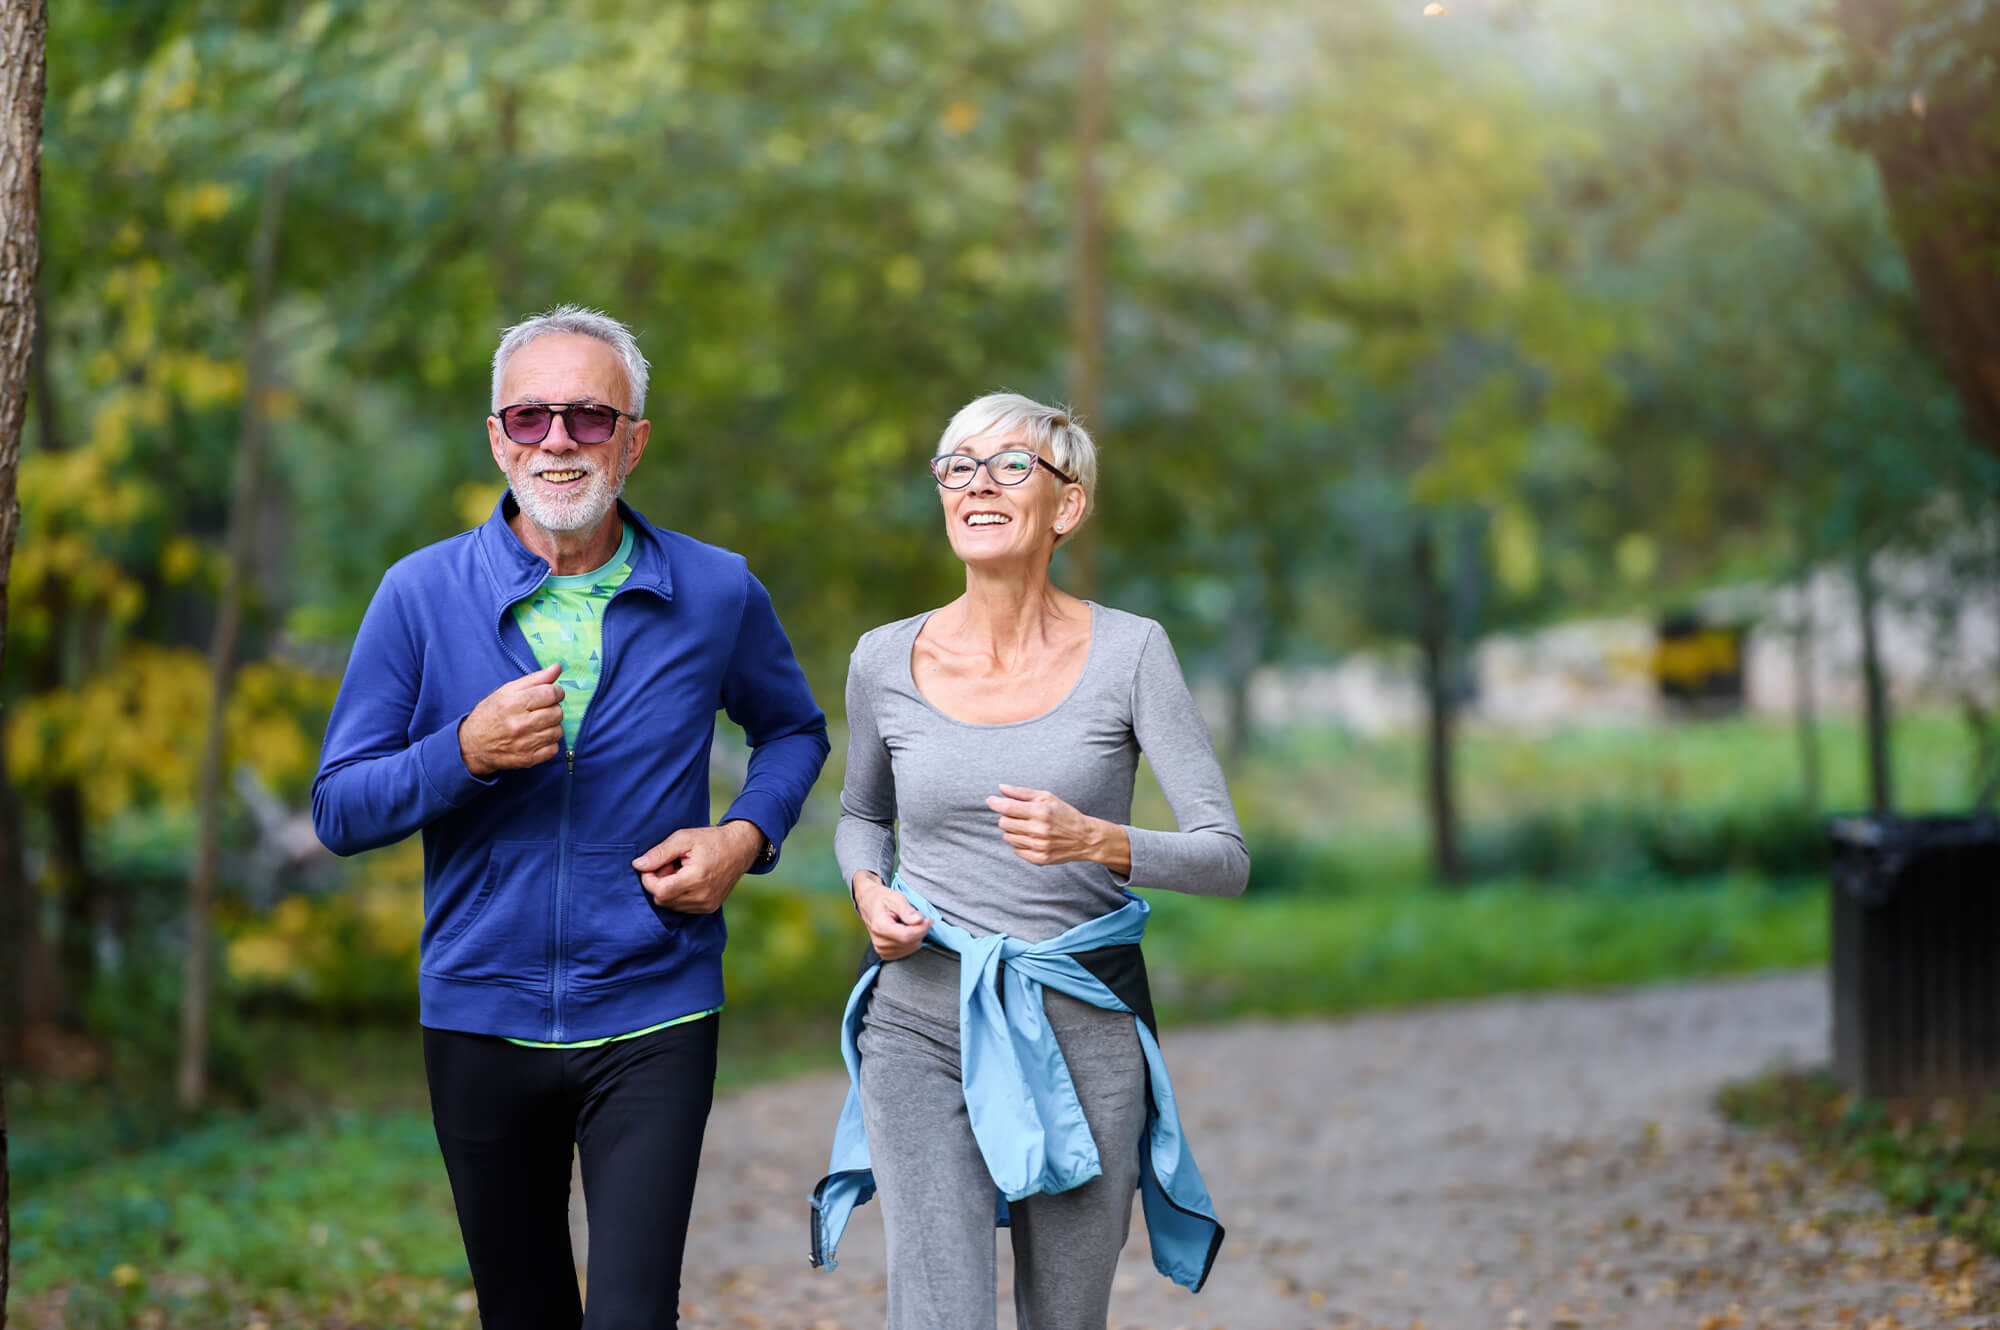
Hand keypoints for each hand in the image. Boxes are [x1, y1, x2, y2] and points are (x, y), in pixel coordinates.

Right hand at [459, 663, 565, 776]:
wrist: (472, 745)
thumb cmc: (490, 714)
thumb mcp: (506, 691)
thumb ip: (535, 679)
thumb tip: (557, 667)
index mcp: (514, 703)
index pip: (551, 693)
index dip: (556, 691)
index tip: (552, 693)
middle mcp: (520, 724)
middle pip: (557, 712)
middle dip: (553, 708)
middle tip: (541, 710)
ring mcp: (525, 743)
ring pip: (558, 730)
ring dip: (552, 726)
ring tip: (537, 724)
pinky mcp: (529, 759)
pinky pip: (554, 748)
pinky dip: (549, 743)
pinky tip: (536, 738)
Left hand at [632, 821, 764, 913]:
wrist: (740, 848)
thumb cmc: (711, 840)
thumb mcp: (683, 838)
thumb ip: (659, 853)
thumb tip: (638, 865)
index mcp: (696, 878)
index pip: (659, 891)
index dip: (649, 879)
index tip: (654, 864)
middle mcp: (702, 896)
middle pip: (663, 900)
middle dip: (659, 883)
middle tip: (670, 865)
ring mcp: (707, 905)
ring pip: (671, 905)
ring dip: (669, 890)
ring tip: (681, 871)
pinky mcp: (709, 908)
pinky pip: (683, 907)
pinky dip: (679, 895)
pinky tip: (688, 879)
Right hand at [851, 872, 928, 959]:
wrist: (868, 903)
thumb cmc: (881, 898)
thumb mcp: (896, 898)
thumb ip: (908, 910)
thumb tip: (919, 920)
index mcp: (880, 927)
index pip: (907, 936)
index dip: (922, 929)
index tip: (929, 920)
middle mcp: (879, 941)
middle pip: (910, 943)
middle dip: (920, 931)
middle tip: (919, 918)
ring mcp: (881, 949)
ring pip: (911, 948)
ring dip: (916, 936)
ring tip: (909, 923)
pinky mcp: (885, 953)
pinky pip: (906, 952)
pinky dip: (911, 942)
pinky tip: (905, 931)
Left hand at [986, 784, 1127, 869]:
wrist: (1085, 838)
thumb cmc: (1065, 814)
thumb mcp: (1047, 798)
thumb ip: (1022, 793)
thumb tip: (1001, 788)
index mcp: (1041, 811)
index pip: (1008, 808)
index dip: (995, 803)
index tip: (990, 800)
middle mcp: (1039, 829)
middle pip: (1004, 823)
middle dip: (1007, 817)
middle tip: (1018, 815)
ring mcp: (1039, 846)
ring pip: (1008, 837)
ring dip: (1013, 831)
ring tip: (1027, 827)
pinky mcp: (1039, 858)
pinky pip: (1016, 850)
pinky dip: (1020, 843)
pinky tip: (1031, 838)